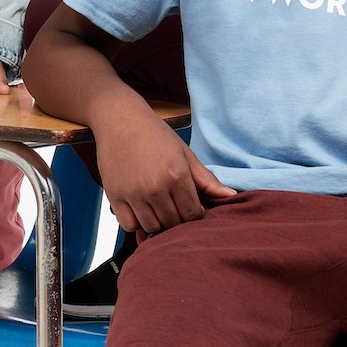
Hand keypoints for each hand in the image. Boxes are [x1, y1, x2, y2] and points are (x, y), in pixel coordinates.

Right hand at [94, 108, 235, 233]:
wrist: (120, 119)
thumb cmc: (154, 134)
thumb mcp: (185, 153)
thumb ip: (207, 179)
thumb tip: (231, 195)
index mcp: (177, 176)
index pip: (192, 214)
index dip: (195, 215)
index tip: (191, 208)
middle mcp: (155, 187)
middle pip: (173, 223)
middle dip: (178, 220)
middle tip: (175, 207)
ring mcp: (134, 193)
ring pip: (152, 227)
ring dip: (158, 223)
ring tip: (158, 208)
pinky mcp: (115, 195)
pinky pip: (129, 225)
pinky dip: (136, 223)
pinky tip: (141, 209)